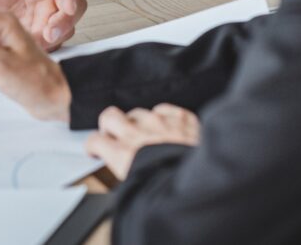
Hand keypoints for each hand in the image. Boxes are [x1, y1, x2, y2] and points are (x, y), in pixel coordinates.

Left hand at [0, 0, 86, 50]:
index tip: (68, 8)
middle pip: (75, 6)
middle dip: (67, 21)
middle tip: (49, 34)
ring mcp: (46, 16)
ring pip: (67, 27)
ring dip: (56, 37)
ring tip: (34, 42)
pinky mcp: (40, 33)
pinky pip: (53, 42)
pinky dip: (46, 47)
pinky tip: (29, 48)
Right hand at [85, 104, 200, 179]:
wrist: (206, 185)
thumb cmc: (172, 191)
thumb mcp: (138, 186)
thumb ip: (125, 171)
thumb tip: (123, 170)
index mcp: (123, 153)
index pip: (95, 140)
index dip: (94, 145)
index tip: (97, 149)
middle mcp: (138, 133)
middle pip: (110, 116)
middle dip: (109, 124)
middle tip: (116, 134)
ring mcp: (160, 122)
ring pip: (138, 112)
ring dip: (139, 122)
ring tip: (148, 135)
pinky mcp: (181, 118)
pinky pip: (164, 109)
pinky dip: (164, 116)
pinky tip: (167, 126)